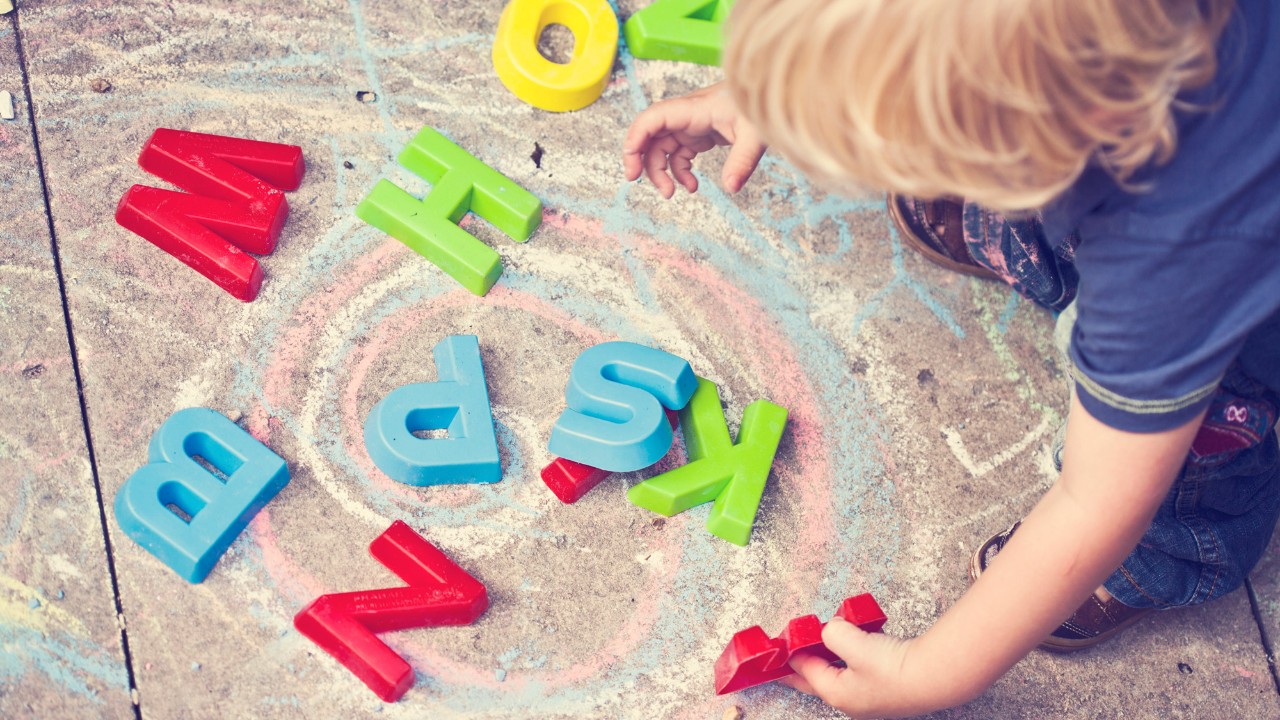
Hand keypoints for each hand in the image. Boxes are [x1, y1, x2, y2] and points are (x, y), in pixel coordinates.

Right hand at [622, 82, 766, 197]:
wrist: (770, 95)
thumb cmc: (759, 106)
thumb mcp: (755, 135)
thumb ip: (743, 161)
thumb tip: (731, 188)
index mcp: (692, 110)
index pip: (652, 119)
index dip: (635, 139)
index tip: (631, 167)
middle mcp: (685, 116)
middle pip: (650, 137)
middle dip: (642, 161)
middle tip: (640, 183)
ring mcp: (690, 125)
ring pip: (661, 148)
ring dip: (661, 172)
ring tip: (672, 193)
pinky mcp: (698, 135)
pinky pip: (678, 155)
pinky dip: (680, 172)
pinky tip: (693, 185)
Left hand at [782, 617, 935, 718]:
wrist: (935, 677)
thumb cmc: (895, 668)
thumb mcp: (853, 643)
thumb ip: (832, 633)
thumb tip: (831, 630)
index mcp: (837, 693)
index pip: (805, 672)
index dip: (790, 656)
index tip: (779, 647)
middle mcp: (852, 700)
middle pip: (818, 679)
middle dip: (802, 666)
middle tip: (787, 658)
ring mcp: (869, 697)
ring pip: (839, 673)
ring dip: (828, 658)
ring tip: (817, 644)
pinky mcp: (886, 688)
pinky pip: (858, 669)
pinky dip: (850, 656)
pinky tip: (855, 641)